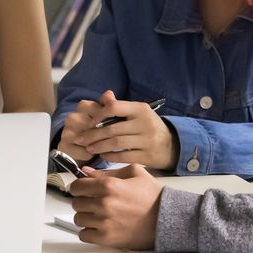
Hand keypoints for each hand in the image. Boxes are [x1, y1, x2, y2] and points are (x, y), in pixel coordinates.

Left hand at [61, 90, 176, 169]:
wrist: (172, 146)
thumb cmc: (148, 127)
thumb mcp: (138, 113)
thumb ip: (120, 105)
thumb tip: (104, 95)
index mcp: (140, 108)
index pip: (114, 107)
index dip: (98, 114)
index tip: (89, 122)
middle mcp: (145, 122)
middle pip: (112, 128)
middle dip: (93, 135)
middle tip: (81, 139)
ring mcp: (147, 139)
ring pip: (116, 143)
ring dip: (99, 146)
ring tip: (89, 148)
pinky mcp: (147, 155)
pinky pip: (123, 156)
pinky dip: (110, 157)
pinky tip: (102, 156)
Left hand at [67, 163, 162, 249]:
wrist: (167, 219)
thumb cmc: (153, 196)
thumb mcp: (135, 173)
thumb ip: (108, 171)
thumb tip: (86, 172)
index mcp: (109, 185)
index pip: (77, 186)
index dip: (78, 187)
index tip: (82, 190)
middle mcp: (104, 203)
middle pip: (76, 203)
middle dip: (84, 202)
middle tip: (95, 203)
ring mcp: (104, 222)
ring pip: (78, 219)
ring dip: (86, 217)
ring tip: (99, 215)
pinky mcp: (107, 238)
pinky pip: (83, 235)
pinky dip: (89, 232)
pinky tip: (100, 227)